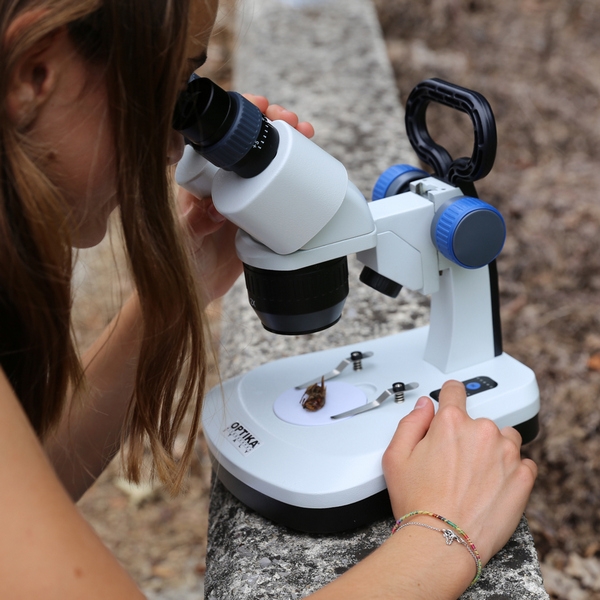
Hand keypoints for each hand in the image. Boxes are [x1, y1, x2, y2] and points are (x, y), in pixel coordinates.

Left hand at [178, 96, 313, 300]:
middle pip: (251, 144)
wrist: (198, 286)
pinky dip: (296, 173)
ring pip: (269, 162)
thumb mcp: (184, 239)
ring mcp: (246, 197)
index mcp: (202, 179)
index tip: (260, 107)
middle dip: (273, 124)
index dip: (242, 117)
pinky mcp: (261, 214)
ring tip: (306, 133)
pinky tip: (310, 162)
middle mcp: (225, 182)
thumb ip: (193, 224)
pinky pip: (280, 189)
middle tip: (290, 119)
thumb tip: (213, 209)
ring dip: (289, 143)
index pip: (223, 137)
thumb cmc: (183, 259)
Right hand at [382, 380, 536, 564]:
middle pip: (479, 420)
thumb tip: (425, 406)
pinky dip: (513, 470)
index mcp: (451, 423)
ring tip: (477, 474)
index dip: (449, 395)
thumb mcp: (396, 457)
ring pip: (504, 438)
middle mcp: (482, 432)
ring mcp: (507, 454)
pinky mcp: (524, 477)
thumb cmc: (419, 502)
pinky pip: (524, 463)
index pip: (455, 391)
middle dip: (468, 435)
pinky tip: (494, 485)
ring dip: (494, 449)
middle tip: (455, 462)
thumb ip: (410, 422)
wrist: (444, 541)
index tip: (452, 399)